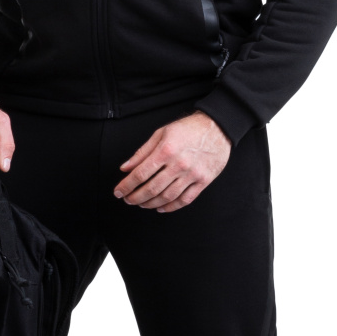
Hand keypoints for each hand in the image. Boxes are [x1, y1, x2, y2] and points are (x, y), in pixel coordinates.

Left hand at [113, 111, 230, 211]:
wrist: (218, 128)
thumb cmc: (188, 128)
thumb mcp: (161, 133)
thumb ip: (142, 152)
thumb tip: (125, 168)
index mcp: (166, 150)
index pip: (141, 173)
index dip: (127, 185)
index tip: (118, 192)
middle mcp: (179, 164)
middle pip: (152, 188)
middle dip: (136, 197)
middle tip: (128, 200)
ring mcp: (192, 174)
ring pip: (167, 196)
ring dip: (151, 203)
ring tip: (141, 204)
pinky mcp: (203, 181)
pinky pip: (185, 199)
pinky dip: (171, 207)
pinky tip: (161, 208)